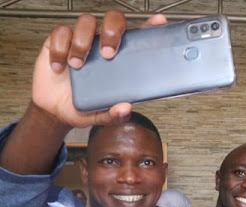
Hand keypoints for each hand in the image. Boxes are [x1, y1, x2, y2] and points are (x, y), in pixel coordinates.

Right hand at [32, 10, 166, 128]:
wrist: (55, 109)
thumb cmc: (83, 106)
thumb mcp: (102, 115)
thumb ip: (114, 114)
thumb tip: (126, 108)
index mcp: (120, 58)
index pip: (138, 37)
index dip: (150, 26)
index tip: (158, 22)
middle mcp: (103, 44)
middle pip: (114, 20)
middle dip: (112, 32)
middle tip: (107, 54)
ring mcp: (83, 40)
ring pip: (87, 22)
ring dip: (83, 42)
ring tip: (77, 64)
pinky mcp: (60, 41)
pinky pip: (61, 33)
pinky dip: (60, 49)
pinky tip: (60, 66)